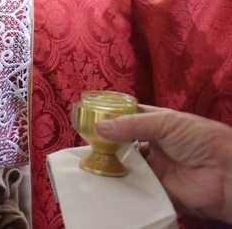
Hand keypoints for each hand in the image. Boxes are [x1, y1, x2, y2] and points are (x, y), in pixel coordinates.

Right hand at [96, 107, 231, 223]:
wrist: (226, 177)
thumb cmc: (202, 140)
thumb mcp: (167, 123)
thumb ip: (132, 124)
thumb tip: (99, 127)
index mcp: (159, 123)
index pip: (130, 116)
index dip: (112, 116)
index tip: (90, 117)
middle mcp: (154, 143)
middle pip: (124, 140)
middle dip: (107, 139)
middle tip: (86, 139)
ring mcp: (154, 166)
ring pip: (125, 161)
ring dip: (110, 159)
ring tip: (89, 156)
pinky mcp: (153, 188)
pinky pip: (131, 184)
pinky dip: (118, 180)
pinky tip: (102, 175)